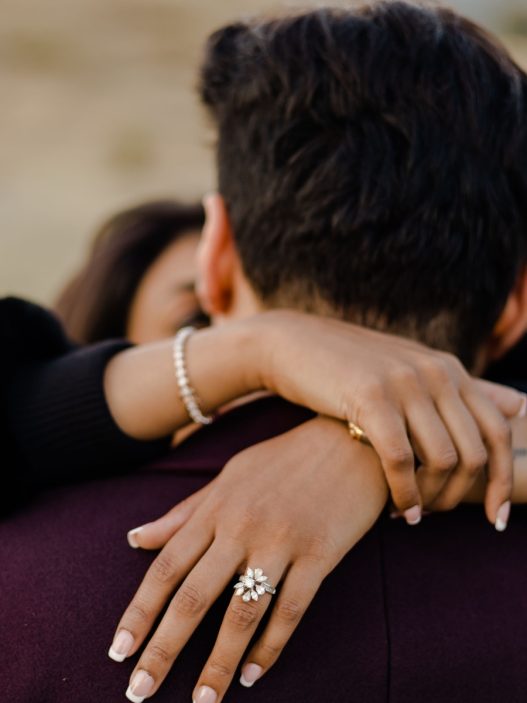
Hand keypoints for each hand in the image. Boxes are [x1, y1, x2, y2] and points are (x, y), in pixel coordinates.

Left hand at [109, 417, 386, 701]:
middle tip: (139, 692)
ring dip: (218, 663)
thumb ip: (184, 512)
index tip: (118, 650)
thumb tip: (135, 539)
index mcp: (216, 507)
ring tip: (202, 701)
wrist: (350, 440)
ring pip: (241, 613)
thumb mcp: (230, 477)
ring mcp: (282, 541)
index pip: (166, 567)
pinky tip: (254, 673)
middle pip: (194, 597)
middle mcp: (242, 526)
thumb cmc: (284, 460)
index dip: (139, 612)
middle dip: (163, 649)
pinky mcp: (320, 554)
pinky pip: (291, 609)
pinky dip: (271, 646)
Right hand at [254, 311, 524, 525]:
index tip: (494, 518)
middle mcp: (435, 372)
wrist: (292, 345)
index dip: (503, 481)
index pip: (498, 432)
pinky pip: (401, 460)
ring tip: (411, 515)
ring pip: (443, 460)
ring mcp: (404, 382)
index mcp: (449, 368)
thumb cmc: (351, 367)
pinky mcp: (370, 396)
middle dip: (461, 497)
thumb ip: (464, 390)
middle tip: (434, 515)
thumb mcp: (411, 371)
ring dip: (432, 500)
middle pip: (475, 453)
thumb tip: (521, 405)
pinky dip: (404, 493)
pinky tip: (395, 511)